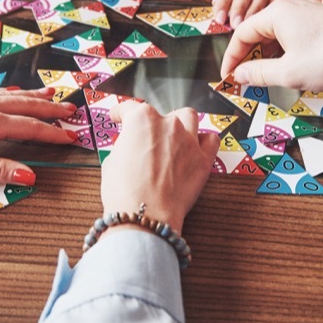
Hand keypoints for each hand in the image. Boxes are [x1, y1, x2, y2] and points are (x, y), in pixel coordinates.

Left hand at [0, 89, 74, 182]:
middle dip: (50, 109)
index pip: (28, 127)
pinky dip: (13, 92)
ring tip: (53, 95)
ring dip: (35, 97)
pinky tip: (14, 93)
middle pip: (25, 106)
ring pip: (11, 96)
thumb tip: (29, 175)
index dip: (52, 133)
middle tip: (72, 112)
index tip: (71, 138)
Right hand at [99, 103, 217, 234]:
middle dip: (153, 124)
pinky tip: (196, 146)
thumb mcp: (111, 162)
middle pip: (161, 113)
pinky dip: (204, 140)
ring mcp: (188, 140)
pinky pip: (211, 140)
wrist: (144, 215)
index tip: (119, 116)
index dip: (121, 112)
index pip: (129, 107)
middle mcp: (167, 124)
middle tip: (147, 138)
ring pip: (189, 117)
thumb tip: (128, 147)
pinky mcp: (203, 160)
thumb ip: (124, 147)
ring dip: (180, 123)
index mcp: (141, 120)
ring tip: (174, 134)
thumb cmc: (124, 192)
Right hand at [220, 0, 322, 91]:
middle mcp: (291, 5)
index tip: (229, 76)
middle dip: (249, 57)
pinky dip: (285, 50)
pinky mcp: (321, 19)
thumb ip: (258, 73)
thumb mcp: (288, 73)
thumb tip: (240, 74)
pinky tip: (290, 68)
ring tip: (267, 78)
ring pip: (276, 33)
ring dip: (268, 56)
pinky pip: (293, 33)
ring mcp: (307, 11)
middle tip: (246, 80)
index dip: (232, 57)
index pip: (241, 33)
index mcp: (277, 12)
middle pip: (258, 31)